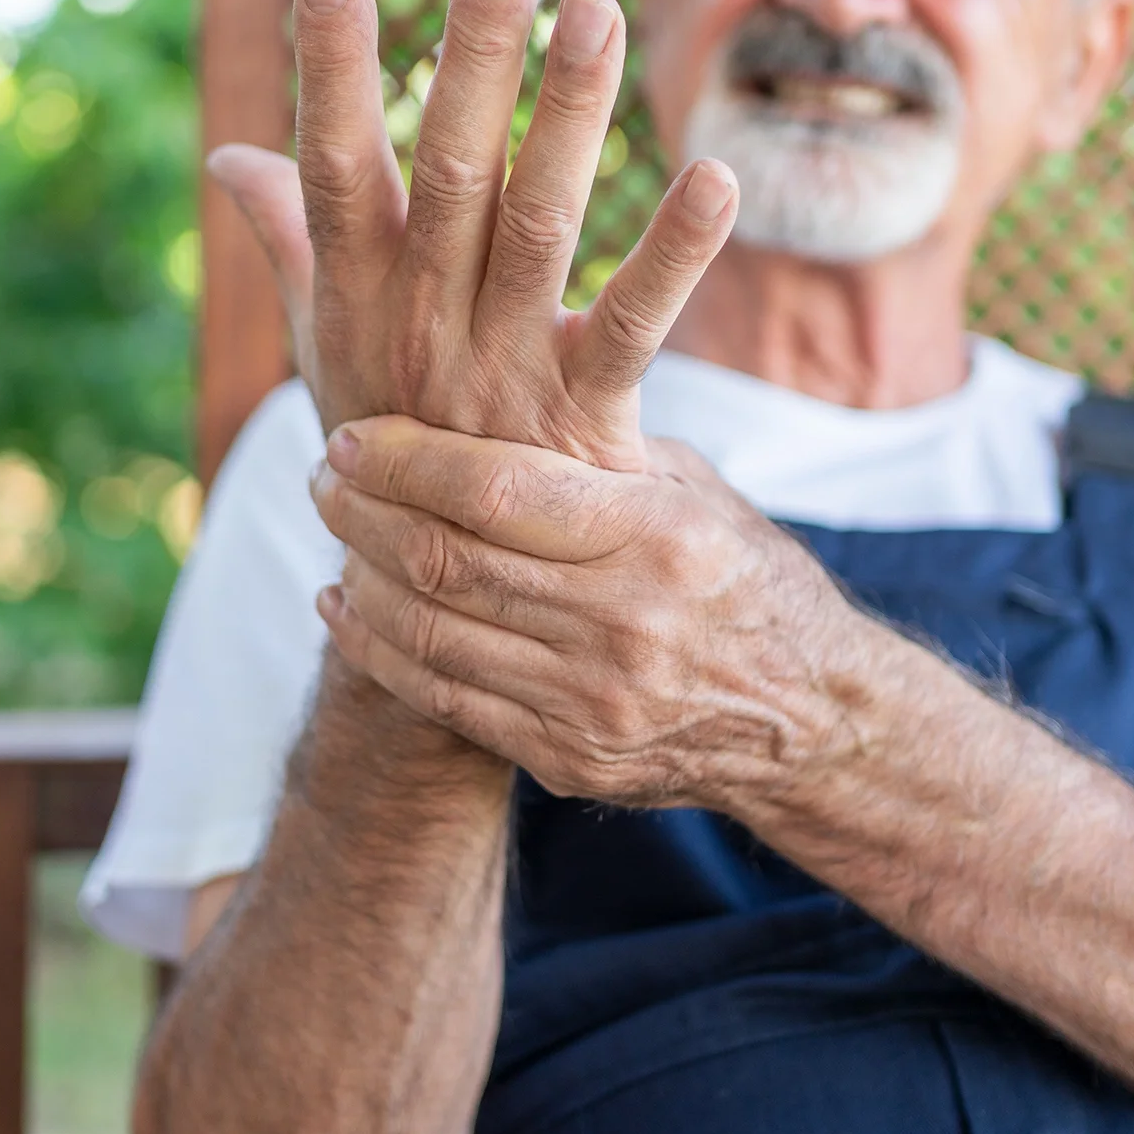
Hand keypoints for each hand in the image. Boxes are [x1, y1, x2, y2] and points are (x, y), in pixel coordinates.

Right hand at [205, 0, 738, 471]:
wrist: (436, 602)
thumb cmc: (386, 439)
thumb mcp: (324, 343)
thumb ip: (289, 240)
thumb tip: (233, 155)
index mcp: (357, 292)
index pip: (333, 161)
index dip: (329, 67)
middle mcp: (421, 319)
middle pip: (446, 169)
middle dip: (475, 54)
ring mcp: (499, 367)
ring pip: (536, 222)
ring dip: (568, 114)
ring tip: (598, 8)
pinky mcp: (578, 415)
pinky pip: (632, 326)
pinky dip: (675, 252)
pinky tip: (718, 176)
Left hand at [308, 415, 884, 810]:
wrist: (813, 720)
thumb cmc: (746, 578)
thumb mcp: (695, 494)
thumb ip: (599, 451)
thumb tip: (496, 377)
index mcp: (655, 537)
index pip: (494, 488)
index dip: (404, 460)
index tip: (350, 436)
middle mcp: (621, 622)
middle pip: (447, 560)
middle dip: (363, 513)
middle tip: (320, 477)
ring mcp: (592, 701)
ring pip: (432, 632)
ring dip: (361, 577)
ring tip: (333, 533)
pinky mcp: (570, 756)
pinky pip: (445, 699)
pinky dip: (379, 650)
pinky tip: (346, 608)